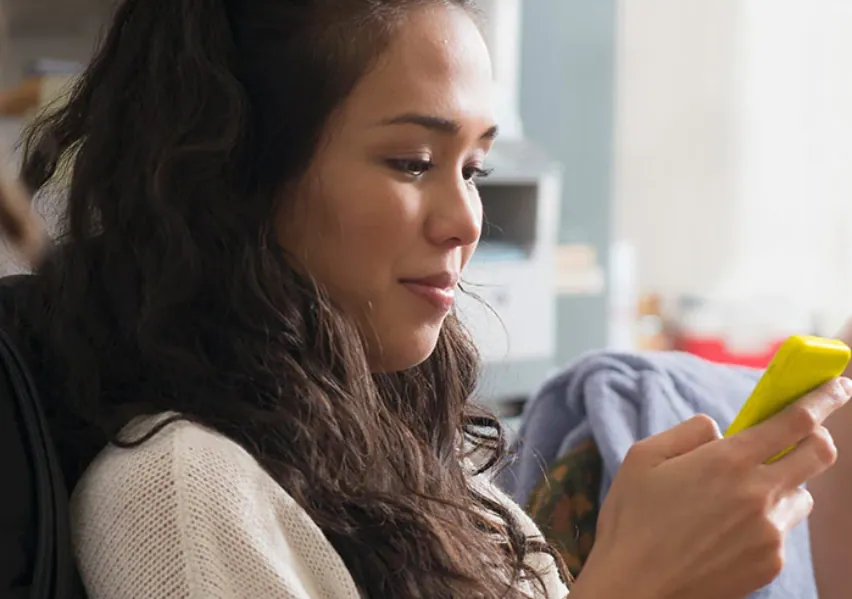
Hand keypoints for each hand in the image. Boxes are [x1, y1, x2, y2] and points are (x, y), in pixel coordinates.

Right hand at [570, 377, 851, 598]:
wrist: (635, 587)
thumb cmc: (632, 518)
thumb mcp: (643, 456)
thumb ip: (689, 432)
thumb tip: (720, 431)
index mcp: (728, 461)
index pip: (796, 421)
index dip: (823, 399)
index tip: (838, 386)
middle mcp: (759, 494)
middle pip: (819, 455)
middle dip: (817, 438)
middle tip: (799, 435)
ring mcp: (769, 532)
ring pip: (801, 496)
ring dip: (784, 485)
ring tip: (741, 497)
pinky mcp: (770, 562)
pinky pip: (781, 531)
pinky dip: (764, 522)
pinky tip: (725, 531)